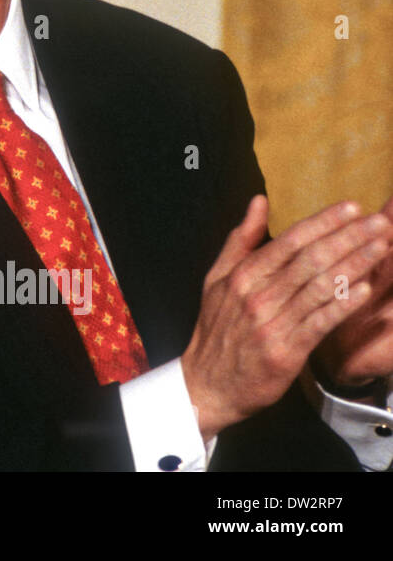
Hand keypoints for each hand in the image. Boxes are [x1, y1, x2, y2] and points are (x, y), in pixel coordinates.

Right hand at [182, 195, 390, 439]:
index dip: (323, 222)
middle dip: (348, 237)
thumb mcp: (217, 278)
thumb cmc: (217, 328)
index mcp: (242, 275)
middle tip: (380, 222)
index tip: (352, 207)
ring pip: (319, 287)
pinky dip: (342, 305)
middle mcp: (256, 295)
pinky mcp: (285, 352)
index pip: (290, 240)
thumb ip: (241, 239)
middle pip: (310, 259)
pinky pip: (319, 323)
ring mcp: (271, 323)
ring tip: (382, 247)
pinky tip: (364, 289)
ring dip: (355, 264)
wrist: (207, 383)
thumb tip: (259, 201)